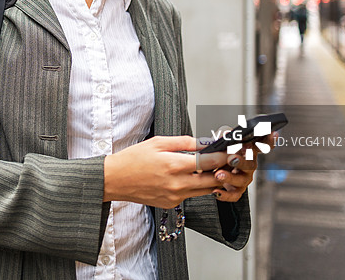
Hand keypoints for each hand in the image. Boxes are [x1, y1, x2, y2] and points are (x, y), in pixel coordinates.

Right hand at [104, 135, 230, 208]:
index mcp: (174, 165)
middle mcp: (177, 184)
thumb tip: (205, 142)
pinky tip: (191, 177)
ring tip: (213, 168)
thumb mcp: (158, 142)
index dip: (223, 156)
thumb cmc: (133, 159)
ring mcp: (175, 196)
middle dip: (224, 170)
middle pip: (213, 180)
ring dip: (212, 179)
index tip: (230, 151)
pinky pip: (191, 195)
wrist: (115, 180)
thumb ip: (184, 142)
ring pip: (205, 190)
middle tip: (229, 161)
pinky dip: (196, 186)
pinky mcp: (171, 203)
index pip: (209, 162)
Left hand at [212, 132, 276, 201]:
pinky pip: (234, 195)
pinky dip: (225, 194)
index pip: (261, 145)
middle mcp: (249, 165)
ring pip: (241, 180)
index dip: (268, 141)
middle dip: (241, 161)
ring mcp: (244, 178)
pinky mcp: (237, 191)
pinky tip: (216, 191)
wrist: (212, 171)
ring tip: (219, 175)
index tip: (272, 134)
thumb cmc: (220, 154)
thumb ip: (224, 135)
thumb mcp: (222, 142)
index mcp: (248, 151)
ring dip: (230, 177)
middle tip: (232, 158)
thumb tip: (227, 132)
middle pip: (250, 164)